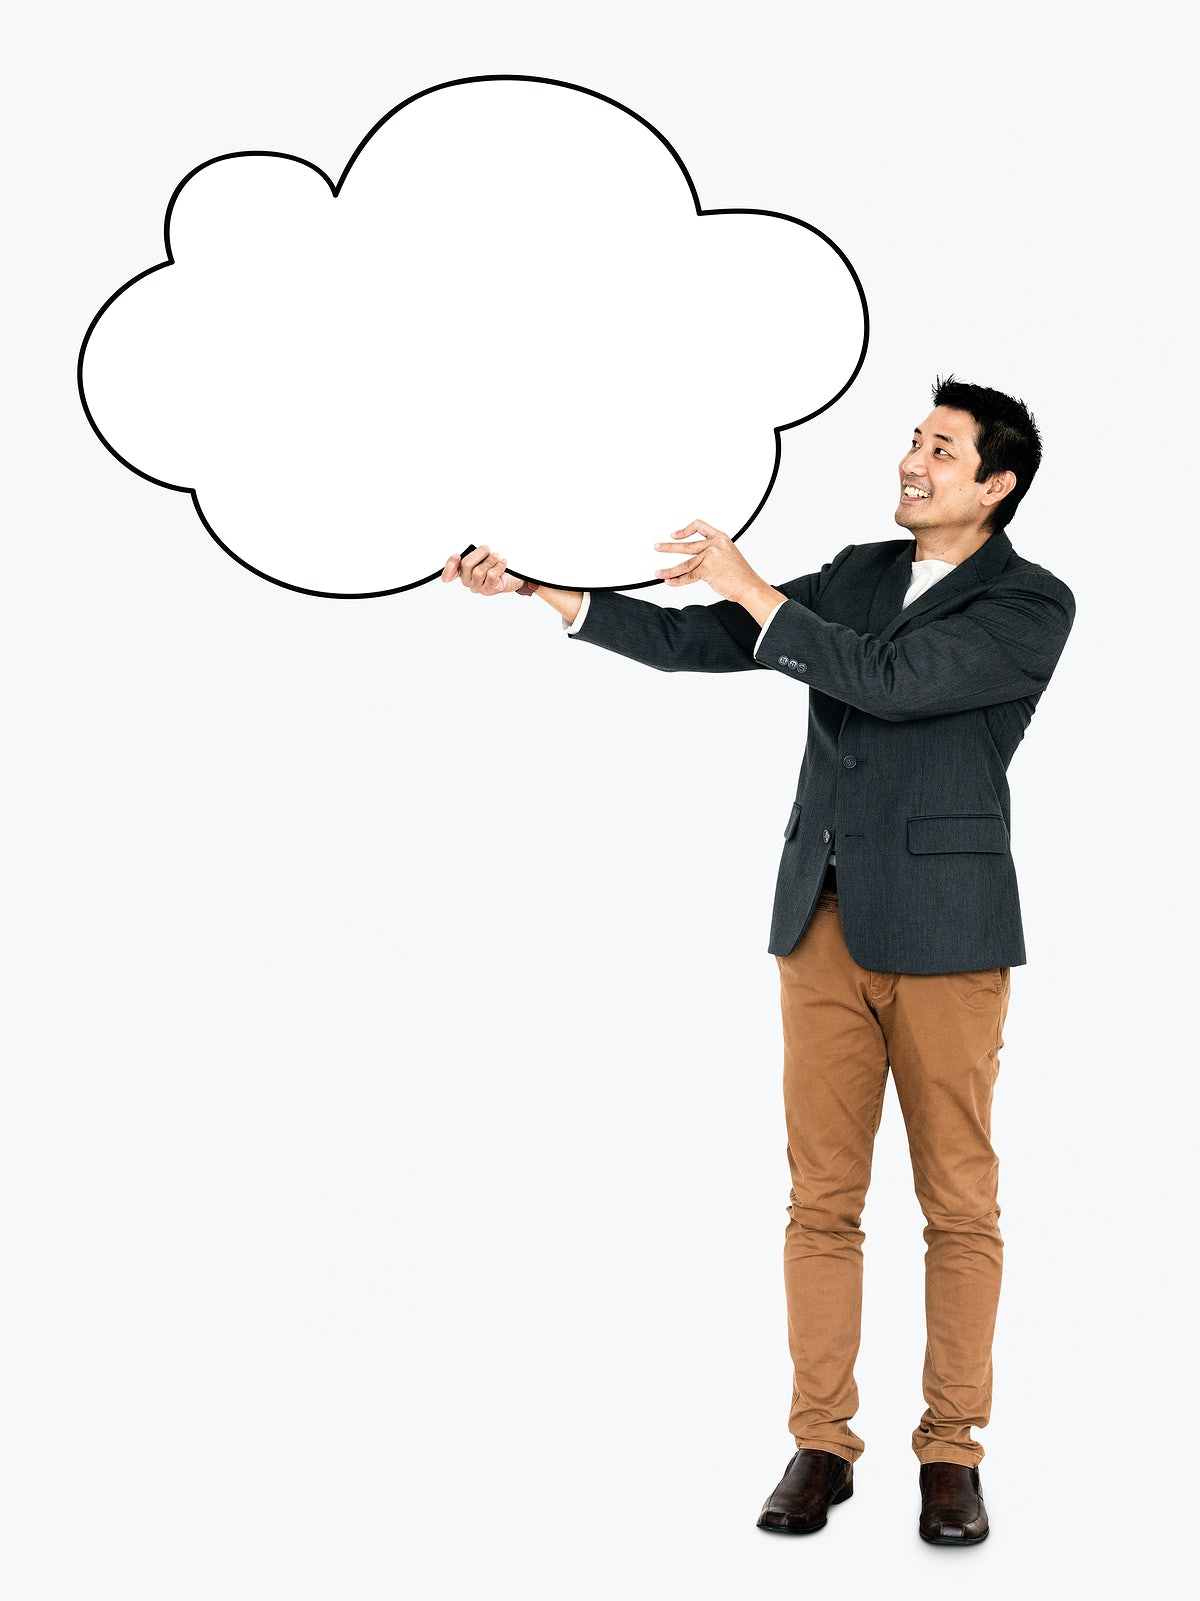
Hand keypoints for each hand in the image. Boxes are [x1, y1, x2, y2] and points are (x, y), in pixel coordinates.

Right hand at [440, 545, 523, 595]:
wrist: (511, 577)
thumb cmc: (494, 565)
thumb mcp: (483, 557)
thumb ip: (475, 554)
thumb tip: (475, 550)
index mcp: (462, 572)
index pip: (448, 574)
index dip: (450, 565)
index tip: (456, 556)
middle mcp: (468, 581)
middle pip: (466, 565)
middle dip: (479, 553)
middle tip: (487, 548)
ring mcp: (478, 587)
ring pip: (479, 571)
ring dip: (490, 560)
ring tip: (496, 556)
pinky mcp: (489, 589)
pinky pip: (491, 575)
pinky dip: (498, 566)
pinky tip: (503, 562)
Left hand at [654, 519, 775, 610]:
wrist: (749, 585)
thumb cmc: (741, 574)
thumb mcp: (729, 554)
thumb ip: (713, 551)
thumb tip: (696, 557)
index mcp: (720, 538)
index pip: (699, 526)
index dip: (685, 530)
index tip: (675, 535)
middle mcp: (714, 545)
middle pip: (686, 545)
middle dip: (668, 547)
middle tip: (657, 547)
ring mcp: (710, 557)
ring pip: (684, 564)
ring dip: (669, 569)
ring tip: (658, 572)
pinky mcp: (707, 570)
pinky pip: (688, 576)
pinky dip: (677, 580)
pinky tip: (669, 582)